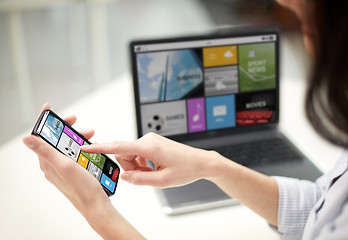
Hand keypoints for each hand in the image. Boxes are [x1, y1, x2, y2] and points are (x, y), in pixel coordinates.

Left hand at [23, 103, 108, 213]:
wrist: (95, 204)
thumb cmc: (81, 188)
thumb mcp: (64, 165)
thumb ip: (46, 151)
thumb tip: (27, 139)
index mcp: (47, 161)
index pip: (40, 136)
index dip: (44, 121)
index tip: (48, 108)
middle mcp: (52, 163)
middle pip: (55, 139)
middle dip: (67, 128)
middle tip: (76, 121)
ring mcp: (63, 167)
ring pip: (66, 145)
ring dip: (77, 137)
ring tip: (90, 136)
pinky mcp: (73, 170)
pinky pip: (74, 153)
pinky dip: (82, 147)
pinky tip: (91, 147)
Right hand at [81, 132, 220, 187]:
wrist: (201, 162)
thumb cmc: (186, 169)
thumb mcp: (162, 181)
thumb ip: (139, 180)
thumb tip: (125, 176)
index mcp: (149, 147)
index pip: (119, 146)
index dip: (100, 148)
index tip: (86, 147)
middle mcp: (148, 140)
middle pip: (124, 153)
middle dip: (130, 167)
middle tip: (146, 176)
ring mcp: (150, 140)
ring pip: (131, 154)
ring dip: (137, 166)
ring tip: (154, 172)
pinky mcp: (153, 142)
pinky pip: (138, 153)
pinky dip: (142, 163)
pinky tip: (155, 168)